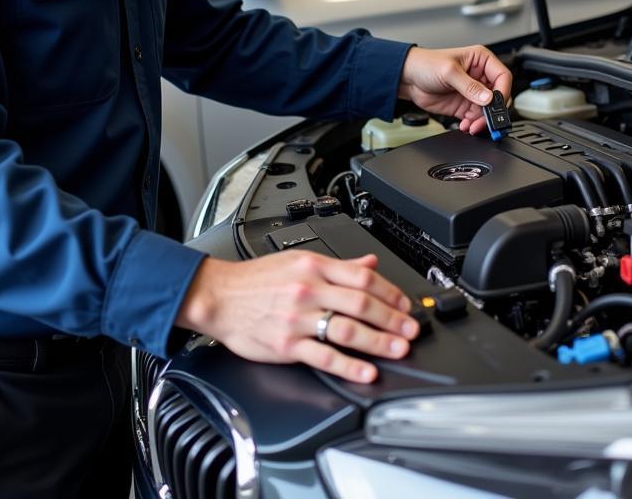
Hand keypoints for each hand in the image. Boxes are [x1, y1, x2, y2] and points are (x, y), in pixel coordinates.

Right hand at [176, 251, 418, 382]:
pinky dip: (349, 365)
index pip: (362, 278)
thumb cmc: (256, 281)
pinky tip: (366, 371)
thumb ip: (337, 265)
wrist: (220, 297)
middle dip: (392, 318)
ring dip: (379, 342)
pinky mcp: (288, 345)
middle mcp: (308, 289)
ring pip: (347, 329)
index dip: (390, 292)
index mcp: (314, 266)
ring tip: (398, 350)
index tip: (405, 304)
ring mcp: (298, 318)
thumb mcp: (297, 260)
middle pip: (361, 303)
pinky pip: (324, 356)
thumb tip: (369, 264)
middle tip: (411, 330)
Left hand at [398, 44, 511, 134]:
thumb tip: (488, 97)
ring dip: (482, 121)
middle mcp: (480, 76)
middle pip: (498, 97)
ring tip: (472, 126)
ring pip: (488, 111)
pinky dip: (473, 125)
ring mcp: (473, 93)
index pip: (503, 76)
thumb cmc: (426, 64)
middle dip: (492, 111)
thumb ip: (469, 86)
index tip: (496, 104)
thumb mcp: (449, 72)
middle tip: (485, 121)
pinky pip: (476, 119)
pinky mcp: (464, 106)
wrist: (407, 78)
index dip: (503, 91)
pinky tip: (465, 126)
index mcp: (481, 60)